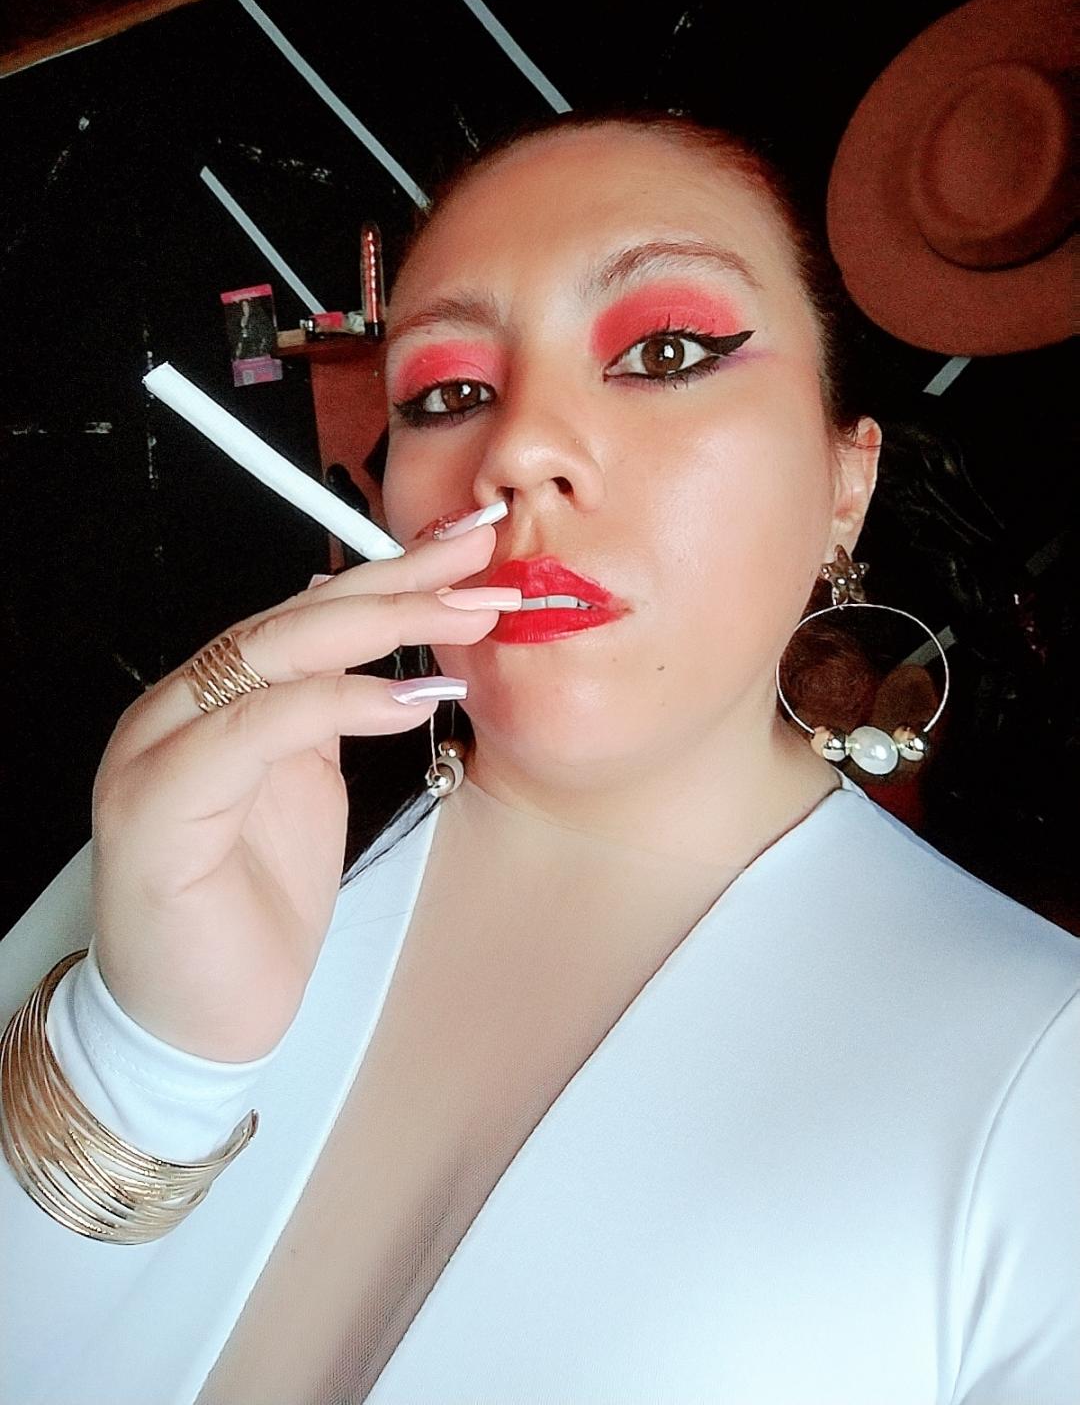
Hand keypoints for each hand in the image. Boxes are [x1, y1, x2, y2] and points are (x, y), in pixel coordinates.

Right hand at [90, 525, 514, 1061]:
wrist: (198, 1023)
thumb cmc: (254, 913)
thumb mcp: (307, 790)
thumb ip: (325, 713)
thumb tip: (376, 646)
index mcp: (213, 702)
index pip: (306, 613)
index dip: (391, 574)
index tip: (471, 548)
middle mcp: (177, 712)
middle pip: (293, 618)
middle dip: (398, 581)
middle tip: (483, 559)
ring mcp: (156, 753)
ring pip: (270, 655)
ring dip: (380, 625)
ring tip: (468, 614)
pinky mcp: (156, 808)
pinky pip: (250, 730)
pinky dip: (333, 703)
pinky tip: (408, 698)